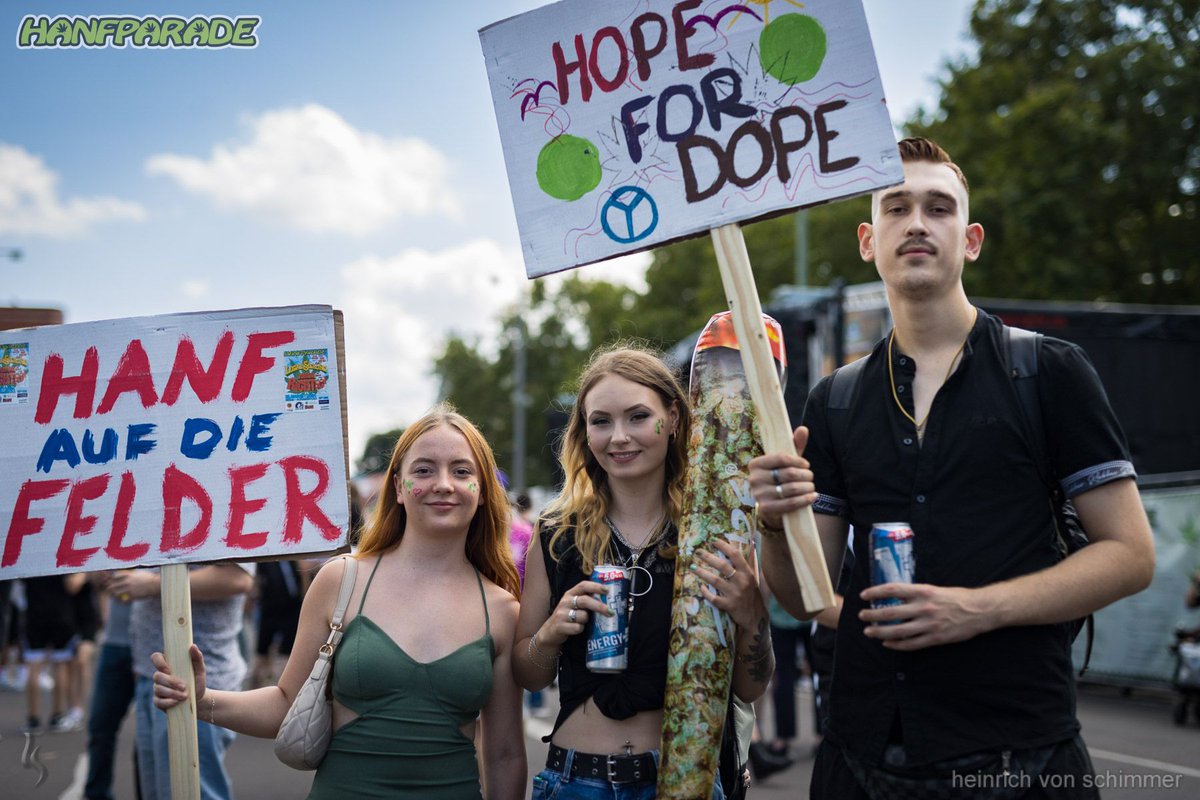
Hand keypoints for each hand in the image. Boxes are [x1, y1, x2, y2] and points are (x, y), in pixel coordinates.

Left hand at [108, 570, 159, 600]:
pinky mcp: (133, 596)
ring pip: (116, 593)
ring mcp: (130, 589)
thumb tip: (126, 573)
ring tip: (114, 596)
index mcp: (129, 575)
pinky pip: (124, 600)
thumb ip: (131, 573)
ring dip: (114, 595)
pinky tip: (122, 601)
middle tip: (109, 589)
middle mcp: (128, 582)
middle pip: (113, 585)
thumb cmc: (149, 578)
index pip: (116, 575)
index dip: (112, 578)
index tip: (112, 580)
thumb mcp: (139, 573)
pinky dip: (122, 601)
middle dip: (110, 588)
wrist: (155, 585)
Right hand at [150, 644, 206, 709]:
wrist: (198, 698)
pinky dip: (168, 702)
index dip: (159, 662)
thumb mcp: (200, 669)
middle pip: (156, 676)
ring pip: (157, 689)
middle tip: (184, 687)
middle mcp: (160, 676)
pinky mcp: (158, 701)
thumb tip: (193, 646)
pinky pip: (158, 701)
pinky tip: (177, 702)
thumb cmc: (197, 681)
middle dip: (170, 682)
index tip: (169, 669)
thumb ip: (197, 658)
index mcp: (168, 665)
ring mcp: (158, 688)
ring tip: (184, 696)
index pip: (156, 658)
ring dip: (172, 693)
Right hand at [540, 580, 613, 646]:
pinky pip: (577, 628)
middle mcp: (565, 602)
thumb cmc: (567, 616)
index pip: (583, 585)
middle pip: (585, 601)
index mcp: (570, 594)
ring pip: (583, 616)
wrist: (550, 631)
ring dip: (587, 621)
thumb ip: (587, 600)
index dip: (595, 586)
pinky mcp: (560, 626)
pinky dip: (580, 629)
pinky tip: (576, 629)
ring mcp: (561, 614)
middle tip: (611, 612)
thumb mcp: (574, 605)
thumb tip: (608, 601)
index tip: (607, 590)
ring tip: (582, 622)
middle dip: (599, 606)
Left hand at [691, 538, 764, 631]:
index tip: (713, 540)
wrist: (756, 617)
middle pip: (722, 566)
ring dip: (702, 573)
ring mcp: (735, 594)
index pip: (735, 555)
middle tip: (697, 551)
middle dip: (708, 557)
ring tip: (692, 567)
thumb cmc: (753, 594)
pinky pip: (714, 598)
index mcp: (748, 572)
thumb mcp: (753, 577)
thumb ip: (750, 562)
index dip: (724, 546)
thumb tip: (751, 543)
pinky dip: (706, 592)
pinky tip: (701, 587)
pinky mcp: (729, 606)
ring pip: (715, 581)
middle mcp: (742, 582)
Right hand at [748, 426, 816, 530]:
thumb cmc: (779, 477)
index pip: (781, 458)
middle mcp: (754, 479)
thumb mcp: (785, 462)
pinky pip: (791, 503)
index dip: (798, 461)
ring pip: (792, 488)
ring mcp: (759, 495)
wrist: (771, 504)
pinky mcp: (766, 508)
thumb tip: (803, 429)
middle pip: (789, 473)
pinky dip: (805, 499)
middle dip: (805, 475)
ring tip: (811, 487)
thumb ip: (794, 445)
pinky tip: (812, 496)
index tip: (806, 464)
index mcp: (756, 464)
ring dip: (807, 487)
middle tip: (810, 477)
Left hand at [858, 583, 992, 649]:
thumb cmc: (957, 597)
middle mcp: (923, 608)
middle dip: (872, 615)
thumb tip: (895, 596)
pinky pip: (912, 644)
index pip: (893, 590)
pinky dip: (897, 645)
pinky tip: (888, 644)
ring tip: (869, 632)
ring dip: (880, 632)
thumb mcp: (934, 589)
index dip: (876, 592)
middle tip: (861, 616)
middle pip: (891, 613)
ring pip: (898, 631)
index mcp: (923, 591)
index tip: (864, 595)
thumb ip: (916, 594)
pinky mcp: (935, 638)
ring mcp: (929, 625)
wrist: (980, 610)